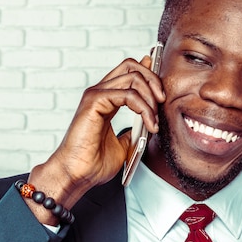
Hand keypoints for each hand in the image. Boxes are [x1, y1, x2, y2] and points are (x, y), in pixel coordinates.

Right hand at [26, 56, 165, 221]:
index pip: (128, 71)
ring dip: (151, 97)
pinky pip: (128, 94)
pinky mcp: (94, 102)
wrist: (78, 175)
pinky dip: (144, 108)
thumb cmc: (94, 162)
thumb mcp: (125, 143)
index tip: (162, 87)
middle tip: (163, 101)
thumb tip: (150, 121)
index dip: (148, 72)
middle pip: (131, 65)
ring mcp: (96, 95)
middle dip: (153, 80)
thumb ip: (136, 128)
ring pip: (133, 77)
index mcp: (106, 98)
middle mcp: (100, 92)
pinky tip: (149, 125)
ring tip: (155, 121)